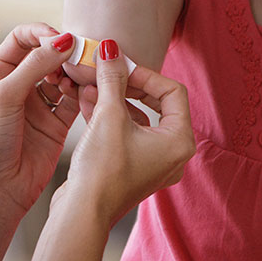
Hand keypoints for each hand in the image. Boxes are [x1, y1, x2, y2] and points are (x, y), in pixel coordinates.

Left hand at [0, 23, 79, 260]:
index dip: (42, 35)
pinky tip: (88, 91)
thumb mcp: (6, 96)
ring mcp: (38, 104)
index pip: (22, 39)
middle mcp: (18, 85)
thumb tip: (63, 40)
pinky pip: (75, 99)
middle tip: (81, 53)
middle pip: (47, 55)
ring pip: (63, 75)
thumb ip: (35, 66)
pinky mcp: (57, 123)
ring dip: (74, 72)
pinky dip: (84, 92)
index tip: (60, 39)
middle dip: (64, 52)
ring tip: (82, 75)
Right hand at [55, 39, 194, 225]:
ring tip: (92, 85)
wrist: (82, 211)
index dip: (146, 74)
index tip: (121, 66)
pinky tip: (87, 102)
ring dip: (115, 99)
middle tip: (109, 72)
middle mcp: (173, 153)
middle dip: (129, 86)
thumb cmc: (102, 170)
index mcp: (179, 141)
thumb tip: (111, 49)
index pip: (172, 91)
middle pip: (157, 103)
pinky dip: (110, 116)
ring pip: (138, 118)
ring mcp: (153, 162)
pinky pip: (127, 133)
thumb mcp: (108, 116)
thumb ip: (112, 79)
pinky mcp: (133, 167)